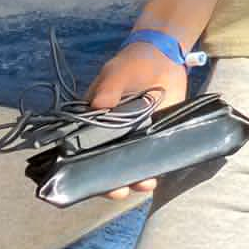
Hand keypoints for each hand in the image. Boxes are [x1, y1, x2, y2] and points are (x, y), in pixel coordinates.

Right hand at [87, 41, 190, 199]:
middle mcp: (112, 137)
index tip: (88, 180)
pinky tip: (159, 175)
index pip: (83, 152)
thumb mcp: (117, 72)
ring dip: (135, 178)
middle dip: (111, 182)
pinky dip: (155, 167)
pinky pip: (154, 156)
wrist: (165, 57)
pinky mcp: (156, 136)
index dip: (84, 169)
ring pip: (131, 164)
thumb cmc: (133, 64)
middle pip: (106, 165)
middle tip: (119, 191)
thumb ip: (109, 87)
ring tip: (143, 184)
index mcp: (94, 124)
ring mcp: (135, 138)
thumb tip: (98, 104)